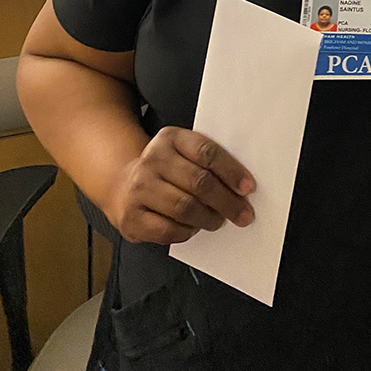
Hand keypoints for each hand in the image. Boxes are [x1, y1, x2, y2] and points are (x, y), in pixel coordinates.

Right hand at [107, 127, 255, 244]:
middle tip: (243, 214)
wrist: (122, 184)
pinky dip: (187, 232)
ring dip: (209, 218)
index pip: (206, 152)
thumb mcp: (182, 153)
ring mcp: (139, 189)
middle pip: (199, 182)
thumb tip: (241, 186)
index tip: (248, 187)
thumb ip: (206, 162)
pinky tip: (195, 228)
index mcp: (170, 138)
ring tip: (219, 221)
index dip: (231, 171)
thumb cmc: (166, 170)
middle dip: (226, 201)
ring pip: (185, 207)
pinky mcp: (132, 217)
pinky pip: (168, 229)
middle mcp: (152, 159)